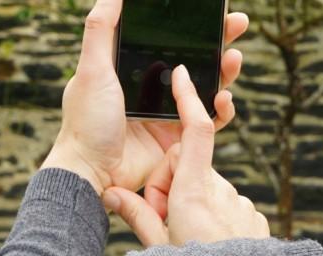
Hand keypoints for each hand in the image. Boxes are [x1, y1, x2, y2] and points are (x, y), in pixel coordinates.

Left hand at [42, 0, 248, 194]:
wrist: (92, 172)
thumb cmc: (86, 122)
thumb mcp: (91, 68)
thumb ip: (101, 29)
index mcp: (131, 68)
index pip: (167, 38)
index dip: (189, 24)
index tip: (210, 10)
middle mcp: (151, 87)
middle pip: (193, 58)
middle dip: (217, 39)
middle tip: (237, 22)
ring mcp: (167, 112)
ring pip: (205, 86)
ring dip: (224, 70)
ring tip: (234, 57)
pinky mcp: (177, 138)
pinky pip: (207, 120)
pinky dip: (221, 108)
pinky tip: (225, 96)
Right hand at [102, 66, 269, 245]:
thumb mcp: (156, 248)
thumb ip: (135, 215)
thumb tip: (110, 193)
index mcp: (192, 193)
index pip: (195, 131)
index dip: (188, 100)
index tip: (181, 77)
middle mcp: (221, 192)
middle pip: (188, 170)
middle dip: (170, 190)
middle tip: (162, 225)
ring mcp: (241, 206)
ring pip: (208, 192)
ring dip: (192, 208)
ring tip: (184, 244)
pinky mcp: (254, 221)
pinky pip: (228, 210)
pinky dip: (213, 222)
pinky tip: (209, 250)